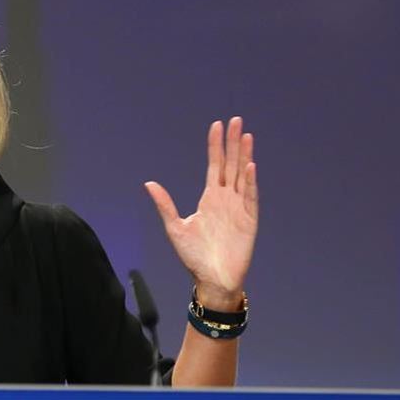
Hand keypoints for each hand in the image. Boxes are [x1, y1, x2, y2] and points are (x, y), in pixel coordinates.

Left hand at [145, 117, 257, 308]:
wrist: (211, 279)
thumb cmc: (194, 256)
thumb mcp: (175, 227)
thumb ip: (165, 205)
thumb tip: (149, 183)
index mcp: (210, 198)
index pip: (215, 165)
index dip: (215, 146)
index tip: (217, 125)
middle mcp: (226, 198)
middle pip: (230, 164)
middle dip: (232, 142)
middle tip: (236, 120)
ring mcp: (239, 207)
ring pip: (243, 175)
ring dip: (244, 155)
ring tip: (246, 135)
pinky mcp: (249, 220)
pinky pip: (250, 196)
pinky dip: (250, 181)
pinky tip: (250, 165)